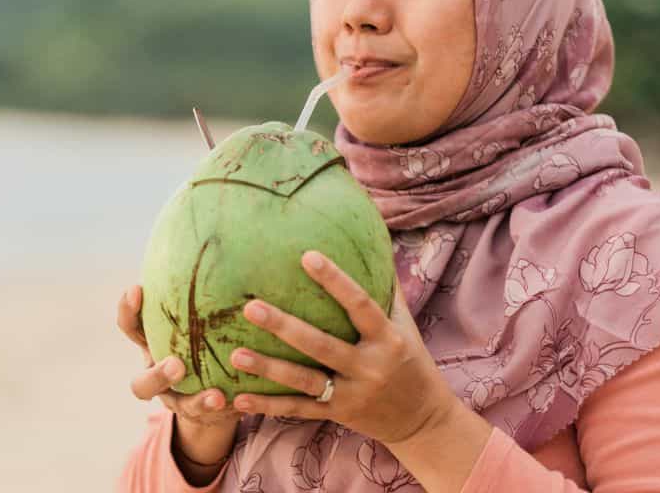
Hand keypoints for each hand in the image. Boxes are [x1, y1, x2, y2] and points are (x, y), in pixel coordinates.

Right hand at [117, 284, 239, 463]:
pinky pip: (208, 416)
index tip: (138, 288)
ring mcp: (176, 398)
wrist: (217, 390)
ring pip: (172, 404)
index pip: (131, 326)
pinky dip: (221, 407)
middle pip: (141, 381)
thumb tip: (223, 225)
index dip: (129, 310)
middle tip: (178, 363)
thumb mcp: (201, 312)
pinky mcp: (201, 414)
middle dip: (157, 371)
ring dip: (193, 399)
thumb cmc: (209, 334)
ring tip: (214, 395)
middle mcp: (158, 372)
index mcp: (154, 342)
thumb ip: (202, 285)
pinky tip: (241, 401)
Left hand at [228, 250, 456, 445]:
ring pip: (304, 381)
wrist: (423, 419)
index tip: (307, 256)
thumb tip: (373, 240)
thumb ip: (386, 289)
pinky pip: (299, 410)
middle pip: (321, 345)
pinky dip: (269, 406)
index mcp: (387, 339)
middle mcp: (369, 367)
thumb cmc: (410, 360)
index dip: (335, 280)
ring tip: (235, 354)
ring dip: (268, 369)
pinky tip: (240, 399)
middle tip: (251, 307)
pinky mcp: (338, 413)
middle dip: (284, 327)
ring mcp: (352, 394)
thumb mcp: (405, 324)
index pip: (360, 304)